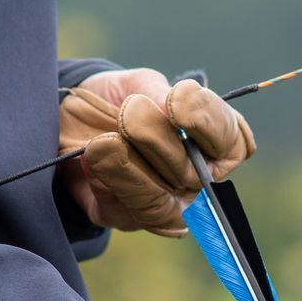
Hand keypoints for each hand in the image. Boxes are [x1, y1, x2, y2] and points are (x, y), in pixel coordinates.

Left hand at [56, 68, 255, 234]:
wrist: (71, 116)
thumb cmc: (120, 99)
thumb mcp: (139, 83)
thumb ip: (157, 92)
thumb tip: (169, 109)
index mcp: (212, 142)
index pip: (231, 142)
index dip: (208, 123)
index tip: (177, 100)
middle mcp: (196, 180)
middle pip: (191, 174)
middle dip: (158, 139)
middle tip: (131, 110)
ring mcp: (164, 204)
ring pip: (157, 202)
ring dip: (128, 168)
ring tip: (102, 141)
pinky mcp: (125, 217)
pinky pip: (120, 212)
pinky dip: (104, 182)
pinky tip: (91, 158)